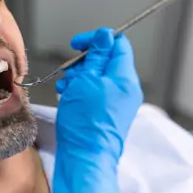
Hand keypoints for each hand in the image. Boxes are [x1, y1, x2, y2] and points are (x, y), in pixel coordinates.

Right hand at [53, 28, 142, 192]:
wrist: (84, 156)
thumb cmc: (84, 121)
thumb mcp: (86, 81)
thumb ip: (96, 57)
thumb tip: (104, 35)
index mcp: (125, 78)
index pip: (117, 45)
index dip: (96, 40)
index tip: (77, 45)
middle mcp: (126, 89)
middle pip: (106, 61)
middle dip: (84, 63)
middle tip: (69, 73)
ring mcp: (119, 102)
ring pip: (99, 77)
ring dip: (79, 77)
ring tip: (65, 88)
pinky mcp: (109, 113)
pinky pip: (97, 92)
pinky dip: (82, 91)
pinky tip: (69, 97)